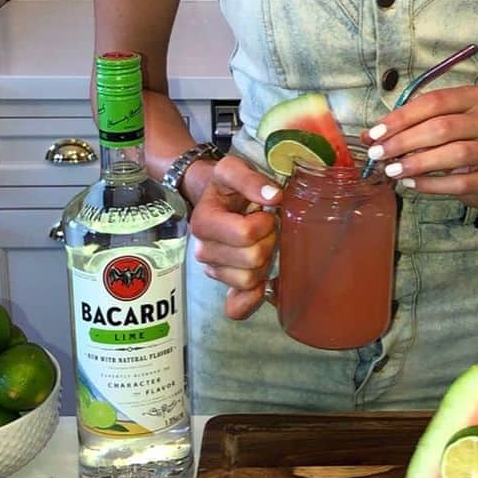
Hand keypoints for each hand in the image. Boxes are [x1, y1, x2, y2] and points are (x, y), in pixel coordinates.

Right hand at [189, 155, 281, 320]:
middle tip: (267, 227)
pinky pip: (236, 308)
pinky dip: (252, 300)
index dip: (264, 223)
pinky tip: (264, 285)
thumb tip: (274, 197)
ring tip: (262, 242)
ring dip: (265, 262)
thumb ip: (250, 179)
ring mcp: (213, 271)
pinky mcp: (224, 286)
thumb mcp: (232, 169)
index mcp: (203, 223)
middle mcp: (203, 251)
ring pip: (249, 281)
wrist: (215, 199)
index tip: (264, 211)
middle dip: (268, 241)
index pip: (244, 234)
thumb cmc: (225, 187)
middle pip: (251, 260)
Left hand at [361, 85, 477, 207]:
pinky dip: (431, 183)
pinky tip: (411, 183)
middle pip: (443, 127)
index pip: (434, 101)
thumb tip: (370, 136)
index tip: (376, 133)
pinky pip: (460, 182)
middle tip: (378, 155)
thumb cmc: (463, 138)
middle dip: (404, 141)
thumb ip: (408, 125)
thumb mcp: (439, 123)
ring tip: (392, 170)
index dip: (401, 117)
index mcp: (477, 98)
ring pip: (455, 154)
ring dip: (417, 163)